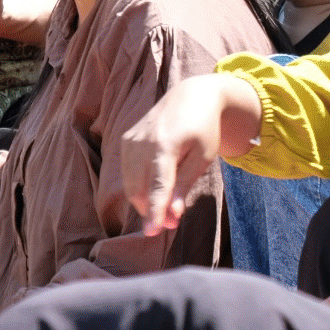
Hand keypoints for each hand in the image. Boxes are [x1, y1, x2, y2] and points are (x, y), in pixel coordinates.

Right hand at [118, 72, 263, 234]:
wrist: (190, 97)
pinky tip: (154, 188)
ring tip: (165, 209)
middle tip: (170, 224)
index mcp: (166, 144)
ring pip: (130, 182)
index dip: (155, 211)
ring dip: (144, 201)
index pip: (158, 184)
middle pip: (139, 187)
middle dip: (151, 210)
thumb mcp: (203, 158)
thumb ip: (185, 184)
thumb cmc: (204, 129)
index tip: (153, 232)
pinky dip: (139, 186)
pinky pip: (127, 172)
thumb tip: (171, 214)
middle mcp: (142, 141)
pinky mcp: (125, 139)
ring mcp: (130, 139)